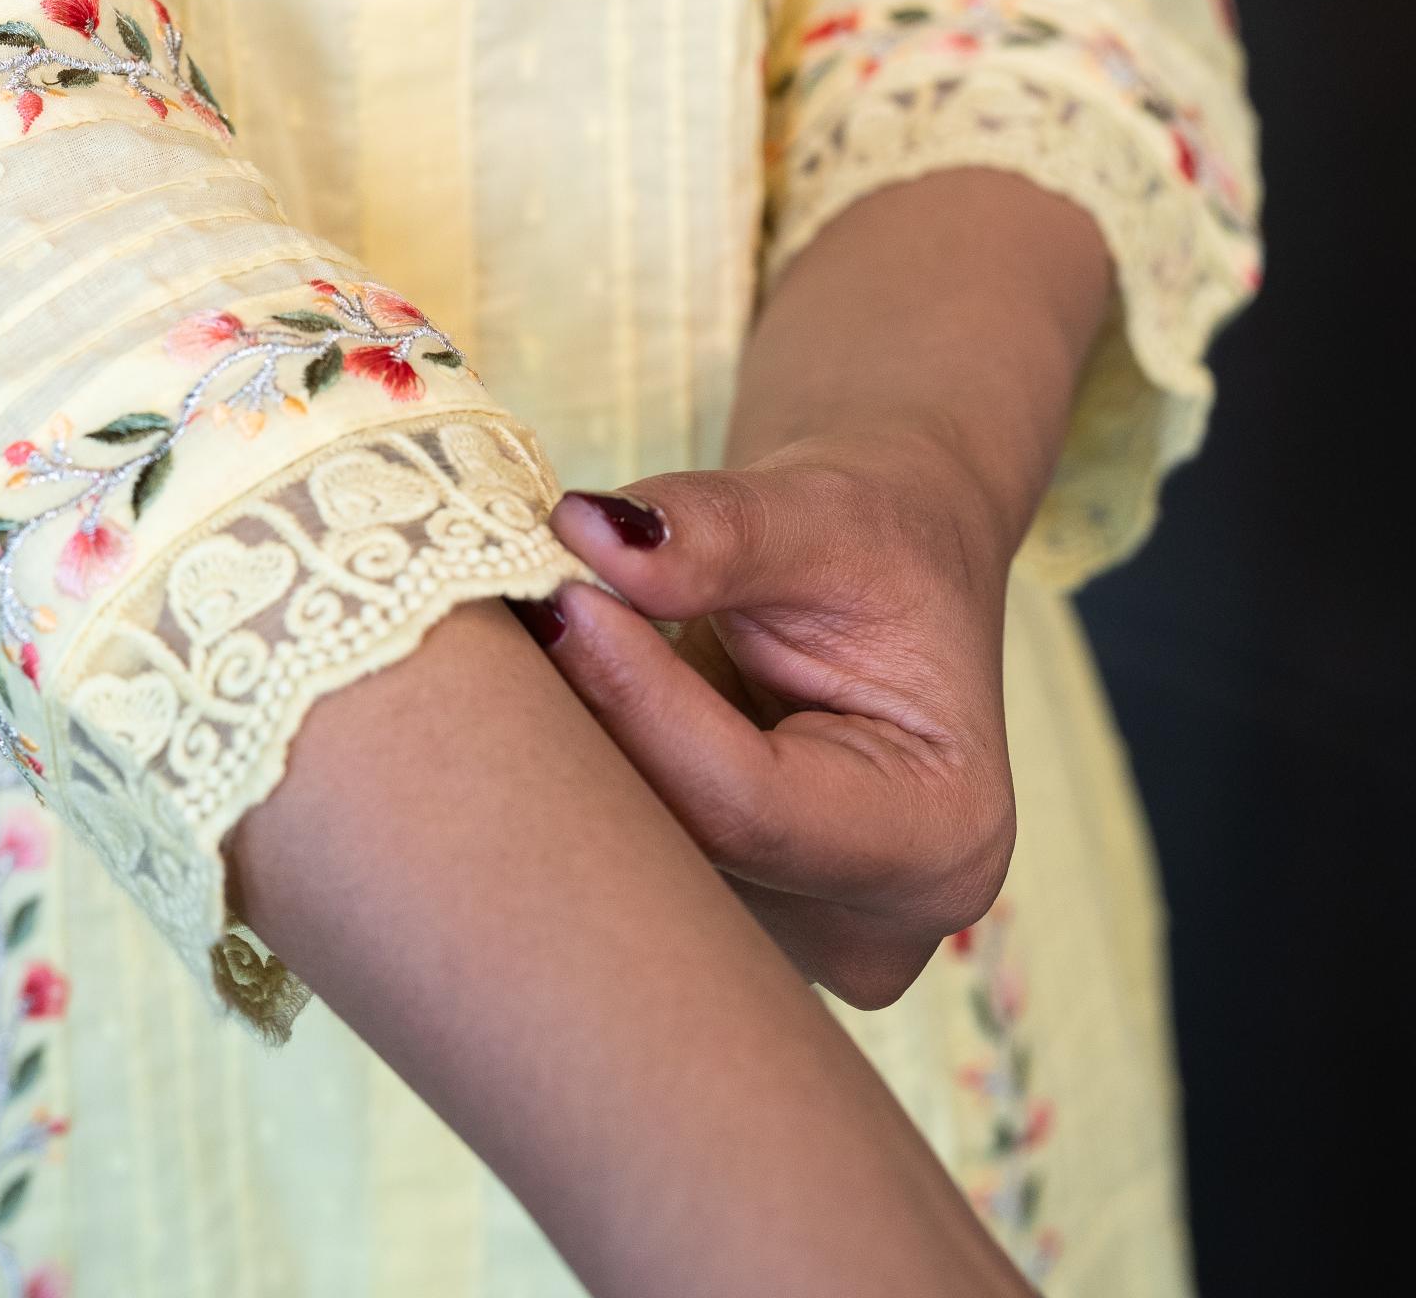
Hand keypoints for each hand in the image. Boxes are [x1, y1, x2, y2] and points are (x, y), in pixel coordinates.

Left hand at [524, 426, 1018, 1010]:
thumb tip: (587, 530)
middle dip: (585, 737)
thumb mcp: (819, 512)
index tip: (558, 595)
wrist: (877, 576)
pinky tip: (567, 703)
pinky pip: (621, 860)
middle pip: (681, 852)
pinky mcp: (722, 927)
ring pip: (635, 865)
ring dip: (571, 756)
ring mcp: (792, 944)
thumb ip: (714, 528)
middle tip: (516, 612)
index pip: (744, 803)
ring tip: (545, 644)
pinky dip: (581, 778)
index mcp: (940, 838)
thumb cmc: (872, 543)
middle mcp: (872, 929)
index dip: (635, 698)